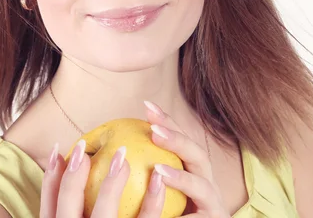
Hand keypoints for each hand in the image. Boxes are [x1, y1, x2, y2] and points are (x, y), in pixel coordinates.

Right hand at [40, 139, 165, 217]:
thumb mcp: (85, 217)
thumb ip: (81, 204)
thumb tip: (83, 162)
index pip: (49, 204)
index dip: (51, 175)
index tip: (59, 148)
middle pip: (67, 207)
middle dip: (73, 177)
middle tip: (84, 148)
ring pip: (103, 216)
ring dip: (111, 183)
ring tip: (123, 154)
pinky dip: (151, 202)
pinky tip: (159, 179)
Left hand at [144, 101, 230, 217]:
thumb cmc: (171, 213)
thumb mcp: (156, 193)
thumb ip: (139, 173)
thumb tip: (100, 152)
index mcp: (192, 171)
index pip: (181, 141)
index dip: (167, 122)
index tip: (146, 106)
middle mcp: (206, 184)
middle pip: (198, 155)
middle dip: (178, 141)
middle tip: (154, 131)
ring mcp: (213, 205)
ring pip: (203, 187)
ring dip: (181, 179)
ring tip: (158, 171)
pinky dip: (185, 215)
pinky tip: (168, 214)